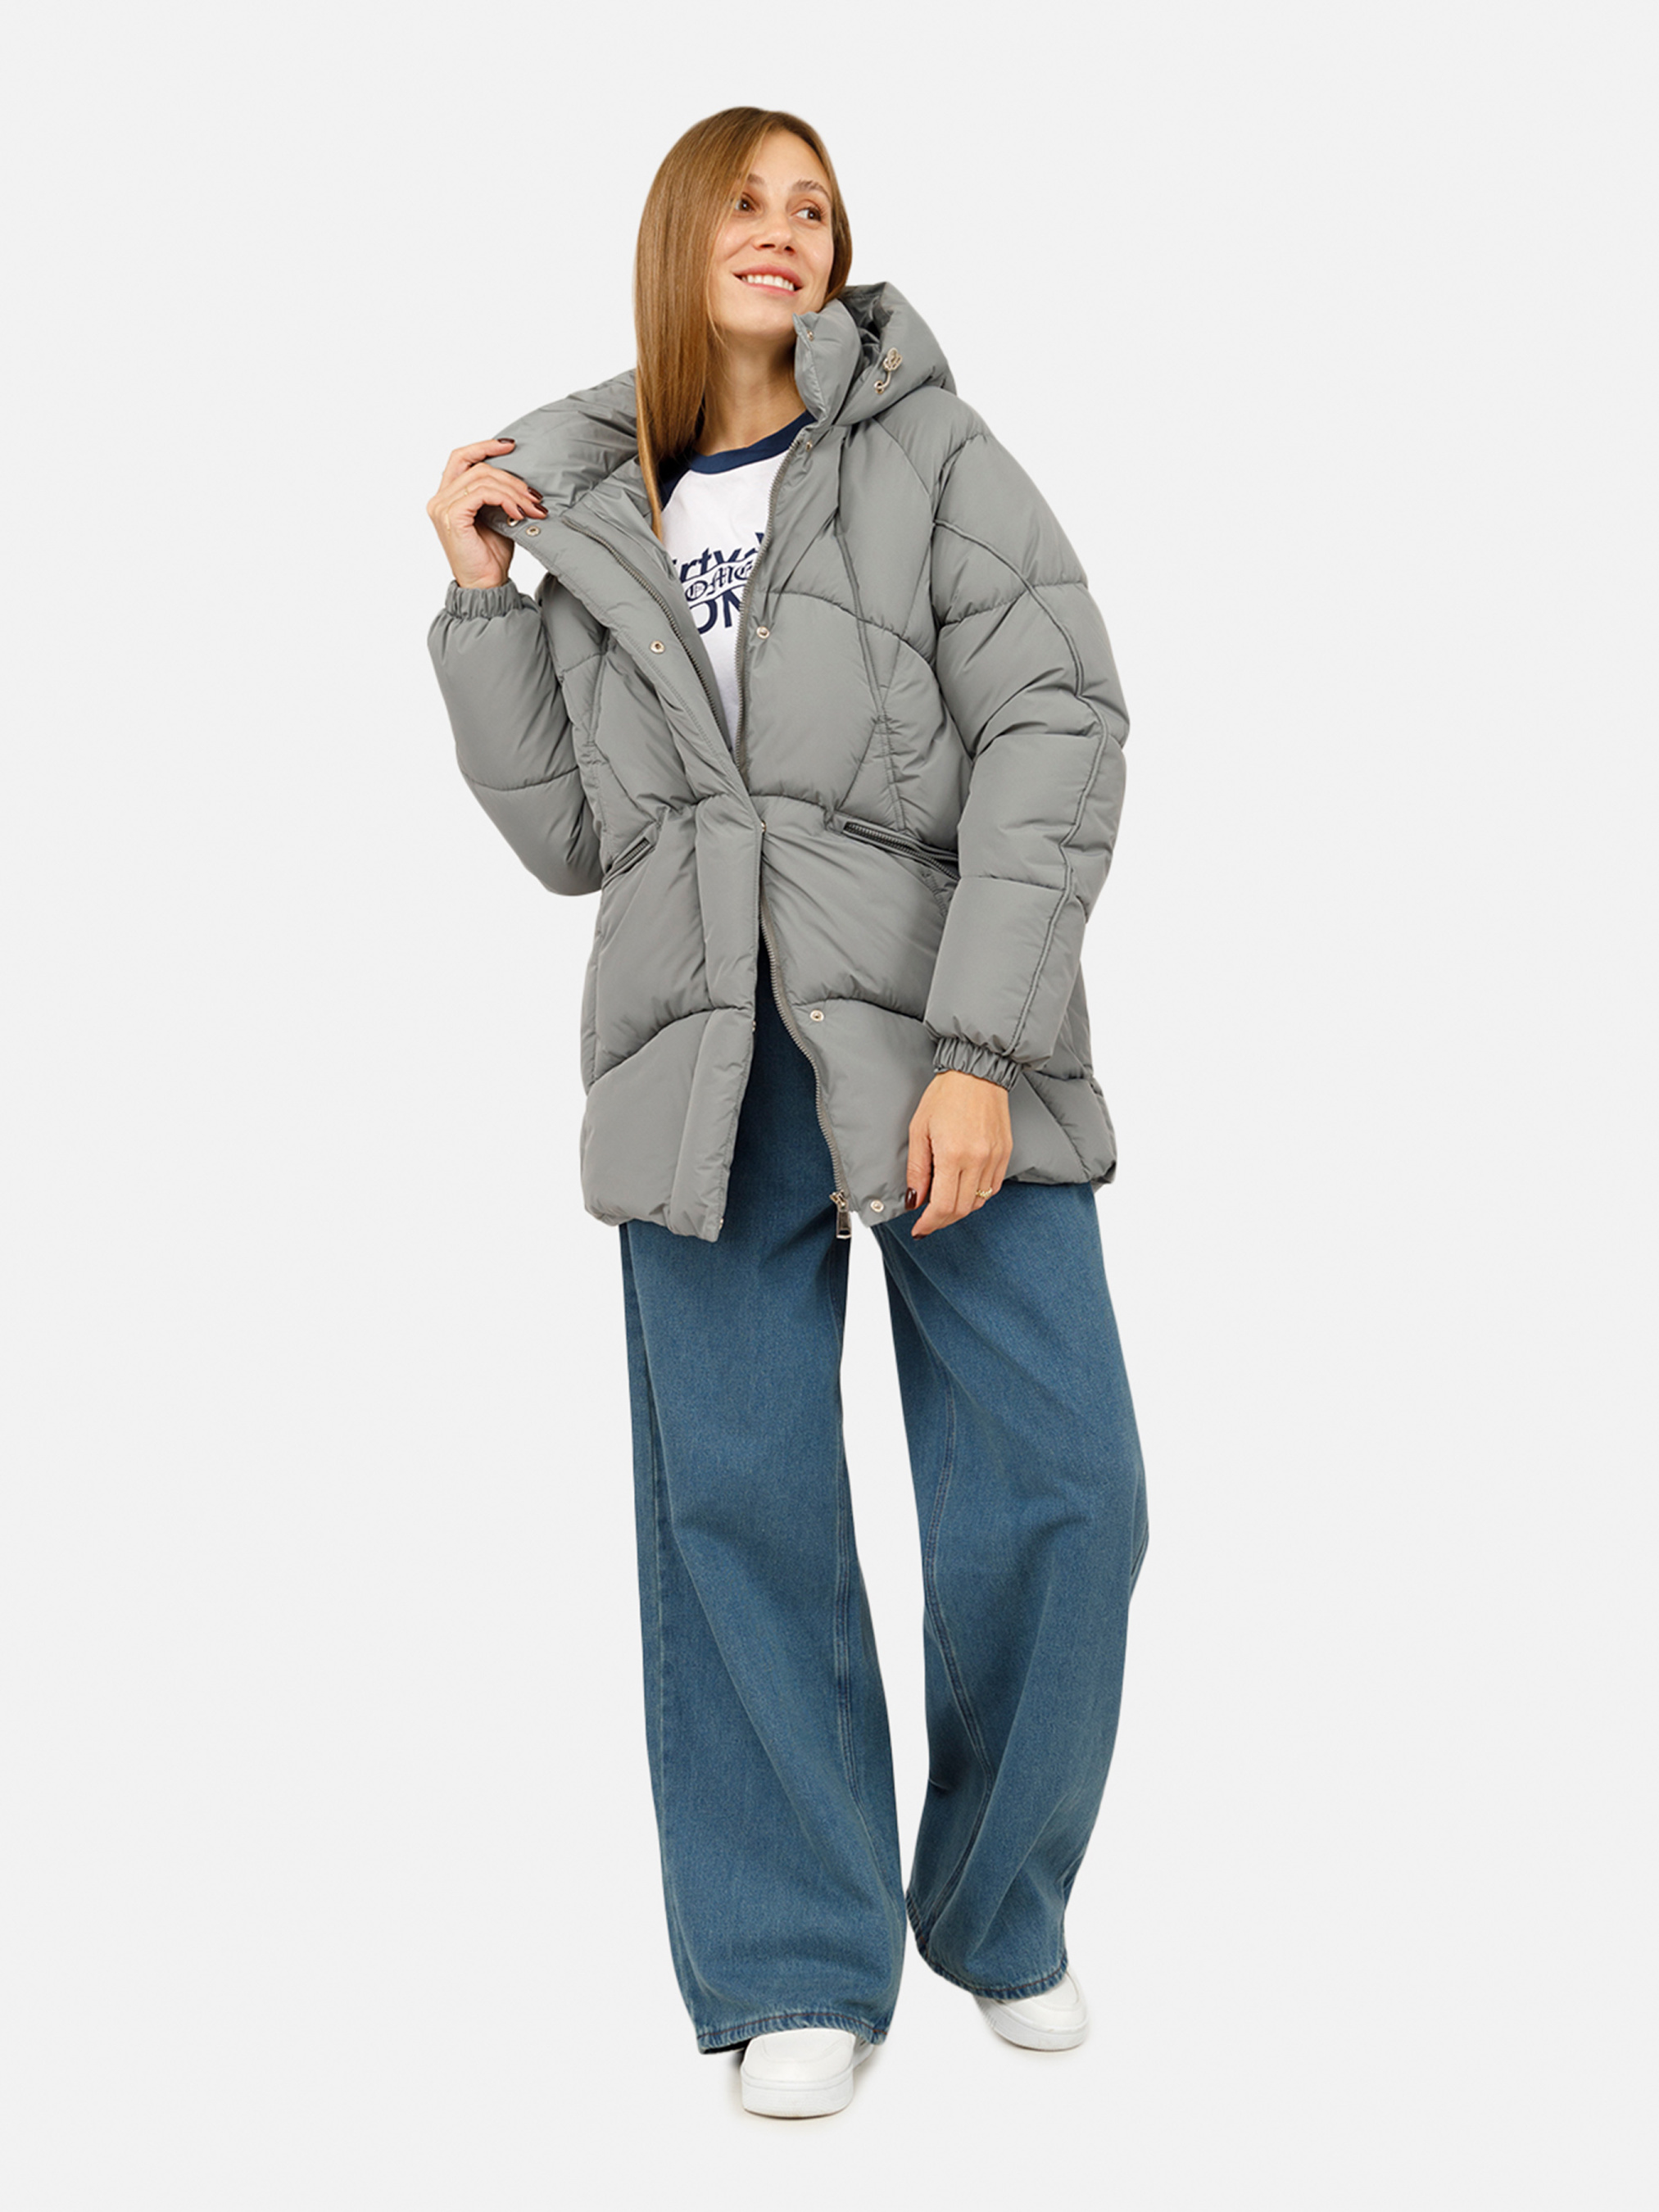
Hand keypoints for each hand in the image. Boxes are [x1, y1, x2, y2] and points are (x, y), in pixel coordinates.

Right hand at [427, 437, 548, 590]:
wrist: (485, 586)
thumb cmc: (491, 556)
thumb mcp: (496, 517)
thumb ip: (497, 495)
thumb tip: (520, 477)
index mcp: (446, 497)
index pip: (460, 458)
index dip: (484, 446)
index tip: (510, 446)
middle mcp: (439, 499)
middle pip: (477, 467)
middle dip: (510, 478)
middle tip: (533, 495)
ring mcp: (443, 507)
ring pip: (483, 479)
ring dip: (513, 492)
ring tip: (533, 507)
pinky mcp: (452, 516)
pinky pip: (482, 493)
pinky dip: (505, 499)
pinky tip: (518, 513)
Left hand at [904, 1070, 1012, 1235]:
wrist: (977, 1072)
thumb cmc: (945, 1096)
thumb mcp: (919, 1130)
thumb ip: (917, 1169)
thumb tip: (915, 1200)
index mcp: (953, 1154)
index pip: (943, 1205)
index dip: (930, 1223)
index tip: (919, 1229)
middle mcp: (978, 1160)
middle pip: (962, 1209)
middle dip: (942, 1221)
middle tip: (927, 1221)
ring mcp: (995, 1158)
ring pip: (979, 1202)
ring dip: (959, 1210)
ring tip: (943, 1204)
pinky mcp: (1005, 1153)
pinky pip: (992, 1187)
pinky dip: (976, 1195)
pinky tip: (963, 1188)